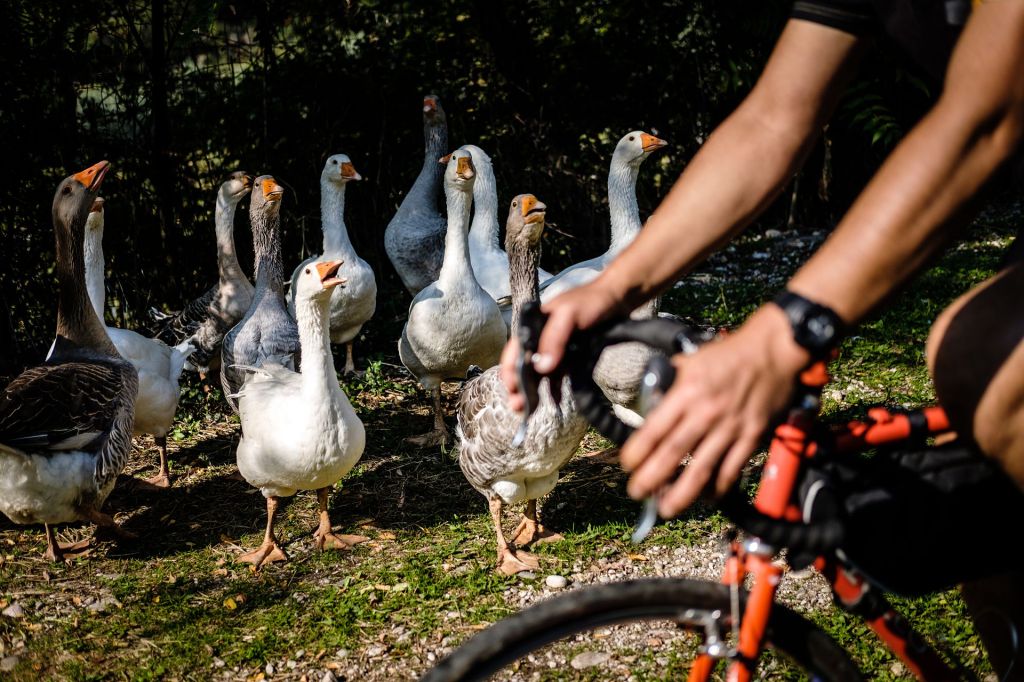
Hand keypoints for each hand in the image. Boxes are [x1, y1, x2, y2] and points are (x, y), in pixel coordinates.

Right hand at [500, 279, 626, 411]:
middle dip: (518, 388)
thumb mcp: (569, 315)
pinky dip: (553, 391)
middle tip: (518, 407)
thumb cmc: (590, 301)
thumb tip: (541, 367)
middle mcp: (540, 340)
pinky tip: (555, 403)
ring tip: (529, 412)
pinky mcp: (568, 358)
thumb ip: (554, 338)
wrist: (616, 299)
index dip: (510, 371)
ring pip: (538, 375)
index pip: (514, 351)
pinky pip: (556, 377)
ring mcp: (554, 350)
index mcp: (533, 326)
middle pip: (523, 367)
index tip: (512, 390)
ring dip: (533, 393)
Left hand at [620, 304, 810, 516]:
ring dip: (682, 493)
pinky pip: (732, 468)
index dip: (638, 451)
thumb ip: (669, 382)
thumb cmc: (729, 353)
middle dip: (651, 478)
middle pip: (673, 452)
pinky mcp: (752, 436)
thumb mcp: (691, 360)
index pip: (655, 428)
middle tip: (636, 493)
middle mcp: (707, 412)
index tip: (627, 464)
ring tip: (666, 508)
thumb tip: (650, 401)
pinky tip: (706, 497)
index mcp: (687, 391)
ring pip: (702, 468)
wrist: (773, 350)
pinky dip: (718, 487)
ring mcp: (731, 427)